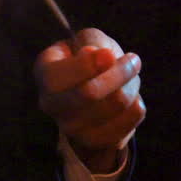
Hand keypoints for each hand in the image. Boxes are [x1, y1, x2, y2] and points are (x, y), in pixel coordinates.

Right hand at [35, 27, 144, 172]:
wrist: (98, 90)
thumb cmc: (92, 58)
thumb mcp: (89, 39)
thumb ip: (92, 42)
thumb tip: (104, 57)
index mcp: (44, 73)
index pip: (56, 77)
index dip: (86, 65)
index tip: (108, 53)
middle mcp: (51, 104)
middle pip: (89, 94)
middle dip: (119, 73)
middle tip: (133, 60)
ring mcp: (71, 128)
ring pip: (117, 104)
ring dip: (132, 84)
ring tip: (130, 76)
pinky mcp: (96, 141)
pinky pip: (131, 118)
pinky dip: (136, 102)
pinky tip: (129, 97)